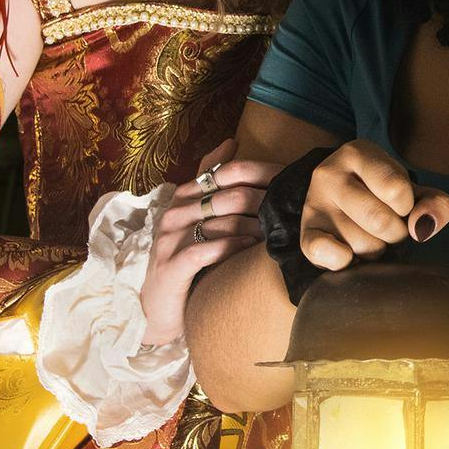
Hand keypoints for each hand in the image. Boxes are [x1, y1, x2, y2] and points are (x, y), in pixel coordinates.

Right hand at [142, 138, 279, 345]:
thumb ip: (212, 181)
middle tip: (288, 207)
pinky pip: (206, 249)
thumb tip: (232, 141)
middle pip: (223, 197)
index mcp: (182, 199)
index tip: (282, 183)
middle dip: (259, 202)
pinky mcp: (171, 266)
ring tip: (277, 229)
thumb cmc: (187, 259)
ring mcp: (170, 241)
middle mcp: (173, 215)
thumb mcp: (200, 217)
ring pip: (218, 222)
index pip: (219, 176)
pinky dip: (232, 246)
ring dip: (252, 225)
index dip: (253, 177)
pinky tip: (251, 247)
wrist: (160, 307)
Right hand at [301, 139, 448, 269]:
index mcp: (359, 153)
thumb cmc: (383, 195)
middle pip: (380, 221)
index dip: (407, 207)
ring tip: (369, 235)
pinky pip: (325, 254)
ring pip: (361, 244)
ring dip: (375, 250)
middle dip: (395, 233)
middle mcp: (330, 173)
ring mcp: (314, 203)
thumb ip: (435, 204)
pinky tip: (350, 254)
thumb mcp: (413, 191)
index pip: (396, 189)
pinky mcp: (305, 232)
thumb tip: (423, 227)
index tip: (401, 205)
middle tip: (389, 227)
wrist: (341, 203)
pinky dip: (345, 263)